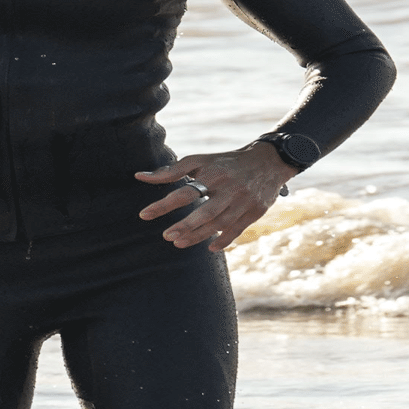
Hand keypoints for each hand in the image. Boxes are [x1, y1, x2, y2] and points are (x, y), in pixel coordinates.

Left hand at [136, 142, 293, 251]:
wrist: (269, 161)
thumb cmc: (225, 162)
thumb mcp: (200, 161)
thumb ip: (171, 171)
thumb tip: (139, 177)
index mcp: (214, 173)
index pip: (185, 191)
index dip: (164, 204)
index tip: (144, 215)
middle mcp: (230, 188)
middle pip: (206, 211)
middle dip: (185, 225)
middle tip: (166, 235)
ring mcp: (244, 201)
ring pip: (220, 224)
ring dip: (199, 235)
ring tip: (178, 243)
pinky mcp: (256, 211)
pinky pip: (238, 229)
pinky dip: (224, 240)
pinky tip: (210, 247)